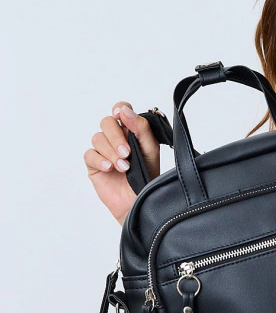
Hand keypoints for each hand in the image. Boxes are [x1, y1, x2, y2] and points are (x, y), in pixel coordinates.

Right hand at [84, 102, 159, 225]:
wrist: (139, 203)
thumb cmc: (147, 178)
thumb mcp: (150, 151)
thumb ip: (141, 128)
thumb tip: (125, 110)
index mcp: (131, 133)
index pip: (121, 111)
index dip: (119, 109)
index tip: (121, 114)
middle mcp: (116, 139)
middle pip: (106, 123)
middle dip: (116, 136)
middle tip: (127, 153)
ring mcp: (104, 151)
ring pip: (97, 138)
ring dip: (111, 152)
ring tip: (124, 167)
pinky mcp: (94, 165)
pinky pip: (90, 154)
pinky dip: (100, 159)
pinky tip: (110, 168)